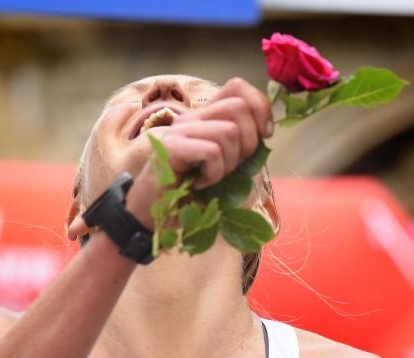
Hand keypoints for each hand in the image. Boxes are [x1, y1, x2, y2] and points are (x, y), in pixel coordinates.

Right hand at [126, 78, 272, 227]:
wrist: (149, 214)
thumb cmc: (188, 192)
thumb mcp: (222, 164)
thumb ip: (240, 145)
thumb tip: (264, 132)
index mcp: (204, 117)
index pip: (237, 87)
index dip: (260, 107)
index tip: (263, 136)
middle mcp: (192, 118)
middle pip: (239, 107)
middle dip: (249, 141)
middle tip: (232, 166)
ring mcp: (180, 131)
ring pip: (229, 131)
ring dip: (229, 163)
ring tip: (212, 177)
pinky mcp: (171, 148)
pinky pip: (212, 152)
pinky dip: (214, 174)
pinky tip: (199, 183)